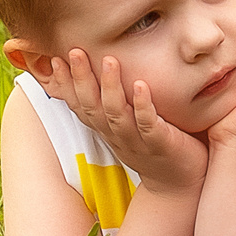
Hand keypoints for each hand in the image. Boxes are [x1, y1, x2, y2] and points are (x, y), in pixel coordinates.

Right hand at [41, 49, 209, 194]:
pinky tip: (141, 85)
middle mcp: (117, 135)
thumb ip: (114, 103)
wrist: (179, 183)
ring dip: (111, 87)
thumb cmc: (155, 146)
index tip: (55, 59)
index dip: (66, 85)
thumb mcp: (128, 125)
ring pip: (117, 114)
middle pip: (92, 107)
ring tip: (109, 60)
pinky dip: (143, 105)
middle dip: (82, 79)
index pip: (80, 105)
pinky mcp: (160, 144)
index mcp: (107, 129)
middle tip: (75, 52)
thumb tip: (102, 72)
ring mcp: (137, 141)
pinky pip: (148, 124)